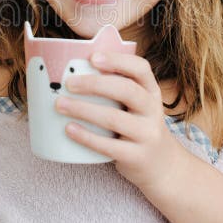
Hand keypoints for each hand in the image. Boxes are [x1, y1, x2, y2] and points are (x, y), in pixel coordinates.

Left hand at [55, 51, 185, 192]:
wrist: (162, 165)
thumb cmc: (138, 126)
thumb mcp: (137, 104)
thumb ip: (116, 88)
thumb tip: (73, 70)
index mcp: (151, 91)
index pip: (140, 68)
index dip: (117, 60)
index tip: (92, 57)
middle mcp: (152, 110)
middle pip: (127, 90)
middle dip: (95, 84)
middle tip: (69, 83)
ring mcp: (147, 134)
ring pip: (114, 118)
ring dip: (84, 109)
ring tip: (60, 105)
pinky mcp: (137, 156)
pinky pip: (109, 146)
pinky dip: (86, 137)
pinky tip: (69, 129)